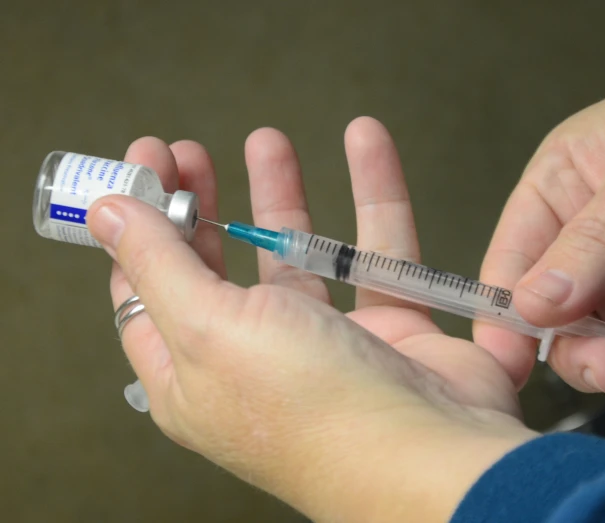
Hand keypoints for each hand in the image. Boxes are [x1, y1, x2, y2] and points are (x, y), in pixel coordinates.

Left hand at [87, 118, 534, 522]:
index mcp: (194, 376)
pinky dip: (375, 196)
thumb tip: (105, 211)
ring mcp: (326, 346)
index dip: (138, 226)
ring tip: (267, 140)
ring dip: (281, 195)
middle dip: (201, 206)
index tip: (146, 160)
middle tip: (192, 152)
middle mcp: (256, 363)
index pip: (145, 292)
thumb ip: (157, 265)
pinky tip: (367, 142)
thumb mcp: (208, 329)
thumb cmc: (310, 406)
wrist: (431, 456)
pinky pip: (377, 252)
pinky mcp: (389, 330)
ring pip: (296, 257)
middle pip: (216, 272)